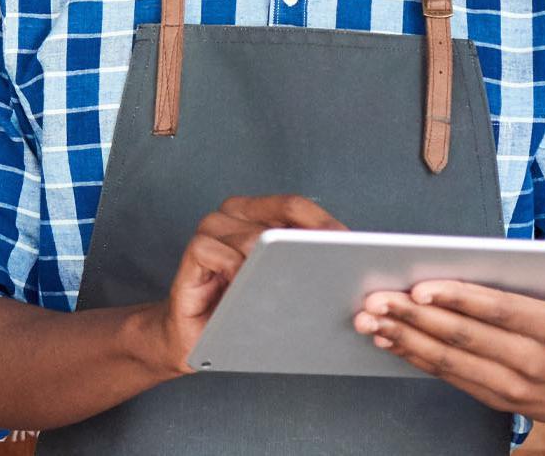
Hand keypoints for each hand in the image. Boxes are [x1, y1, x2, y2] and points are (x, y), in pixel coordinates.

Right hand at [135, 194, 345, 375]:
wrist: (195, 338)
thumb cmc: (241, 309)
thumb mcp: (279, 286)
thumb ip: (303, 265)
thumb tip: (348, 261)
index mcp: (257, 213)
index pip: (296, 205)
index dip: (325, 224)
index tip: (351, 248)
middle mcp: (233, 214)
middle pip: (281, 210)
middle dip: (310, 240)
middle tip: (330, 266)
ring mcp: (211, 230)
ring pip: (253, 235)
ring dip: (272, 263)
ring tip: (283, 287)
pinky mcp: (194, 251)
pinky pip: (220, 253)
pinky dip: (236, 272)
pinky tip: (244, 290)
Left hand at [356, 225, 544, 449]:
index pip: (507, 313)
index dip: (464, 301)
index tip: (424, 286)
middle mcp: (538, 364)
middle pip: (470, 339)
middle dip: (419, 318)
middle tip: (376, 297)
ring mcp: (517, 387)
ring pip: (454, 362)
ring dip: (407, 340)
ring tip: (369, 318)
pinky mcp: (501, 400)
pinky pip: (453, 378)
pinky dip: (417, 359)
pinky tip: (388, 341)